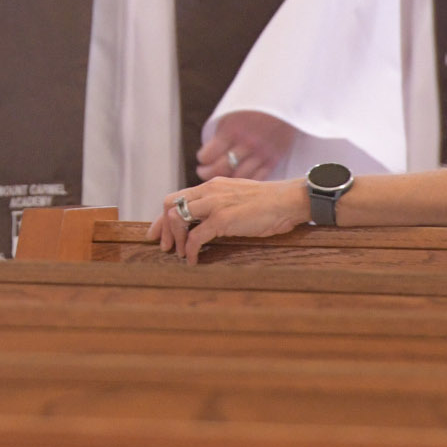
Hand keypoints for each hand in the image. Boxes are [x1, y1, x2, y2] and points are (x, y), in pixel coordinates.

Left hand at [147, 177, 306, 263]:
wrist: (288, 200)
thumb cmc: (268, 203)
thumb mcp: (237, 196)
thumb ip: (220, 202)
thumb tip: (206, 220)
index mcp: (211, 185)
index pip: (176, 196)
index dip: (163, 216)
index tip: (158, 232)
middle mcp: (208, 191)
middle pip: (170, 204)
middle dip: (163, 227)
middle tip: (163, 246)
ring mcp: (214, 204)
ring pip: (178, 218)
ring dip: (176, 239)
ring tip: (180, 254)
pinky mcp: (223, 219)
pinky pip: (196, 237)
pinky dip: (190, 250)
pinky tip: (193, 260)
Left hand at [196, 109, 296, 181]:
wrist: (284, 102)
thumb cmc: (253, 107)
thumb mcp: (232, 115)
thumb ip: (221, 135)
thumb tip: (209, 153)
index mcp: (232, 130)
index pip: (209, 155)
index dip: (203, 159)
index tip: (202, 159)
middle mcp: (246, 144)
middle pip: (221, 169)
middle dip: (207, 172)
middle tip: (204, 171)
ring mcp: (261, 154)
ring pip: (239, 178)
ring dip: (226, 180)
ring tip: (220, 177)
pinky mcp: (274, 159)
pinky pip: (258, 178)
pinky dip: (246, 181)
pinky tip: (239, 179)